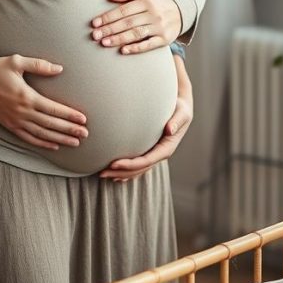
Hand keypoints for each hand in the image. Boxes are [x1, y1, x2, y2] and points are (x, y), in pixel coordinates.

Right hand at [0, 55, 87, 149]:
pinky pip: (28, 138)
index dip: (70, 115)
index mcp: (26, 96)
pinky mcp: (9, 125)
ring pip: (41, 133)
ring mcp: (15, 120)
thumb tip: (60, 68)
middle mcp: (22, 111)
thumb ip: (39, 65)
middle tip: (85, 134)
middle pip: (51, 124)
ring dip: (59, 138)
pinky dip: (42, 143)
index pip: (53, 109)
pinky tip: (54, 145)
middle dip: (69, 129)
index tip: (84, 119)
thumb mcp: (17, 61)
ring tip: (75, 142)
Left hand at [90, 0, 181, 53]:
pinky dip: (135, 48)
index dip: (108, 17)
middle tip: (95, 35)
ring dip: (119, 39)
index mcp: (146, 1)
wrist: (180, 13)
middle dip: (110, 29)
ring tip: (104, 43)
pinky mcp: (164, 39)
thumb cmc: (154, 3)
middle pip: (128, 23)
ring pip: (136, 34)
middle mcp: (154, 14)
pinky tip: (123, 50)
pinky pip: (148, 45)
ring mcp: (160, 27)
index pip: (124, 10)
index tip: (94, 23)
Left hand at [99, 56, 192, 180]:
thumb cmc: (180, 108)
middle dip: (121, 172)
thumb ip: (177, 121)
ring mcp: (155, 154)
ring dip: (120, 174)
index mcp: (167, 148)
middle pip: (139, 169)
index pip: (146, 161)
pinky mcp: (150, 151)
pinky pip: (138, 165)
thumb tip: (170, 130)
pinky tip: (113, 173)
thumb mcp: (182, 112)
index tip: (113, 164)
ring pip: (137, 170)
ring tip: (102, 174)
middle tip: (101, 173)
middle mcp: (160, 154)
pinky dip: (126, 171)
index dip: (130, 164)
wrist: (182, 108)